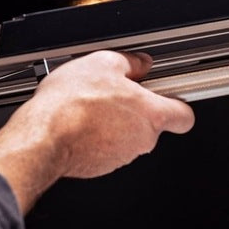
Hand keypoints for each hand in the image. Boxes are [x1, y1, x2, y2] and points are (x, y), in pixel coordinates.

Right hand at [0, 50, 194, 211]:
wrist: (44, 135)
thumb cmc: (72, 103)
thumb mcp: (103, 62)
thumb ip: (130, 62)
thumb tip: (139, 63)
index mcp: (151, 115)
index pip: (184, 116)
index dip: (178, 105)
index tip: (169, 95)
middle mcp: (142, 140)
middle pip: (151, 124)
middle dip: (135, 109)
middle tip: (114, 92)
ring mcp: (121, 157)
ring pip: (127, 136)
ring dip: (114, 122)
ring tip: (90, 104)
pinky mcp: (101, 166)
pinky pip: (106, 148)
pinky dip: (97, 136)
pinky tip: (80, 120)